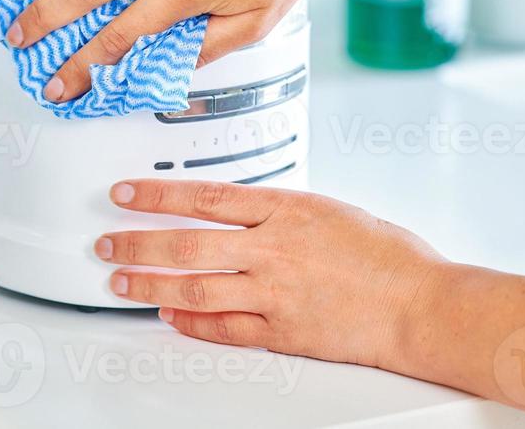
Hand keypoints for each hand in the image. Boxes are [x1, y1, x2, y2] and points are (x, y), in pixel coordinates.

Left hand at [94, 179, 446, 368]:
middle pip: (186, 242)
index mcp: (288, 209)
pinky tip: (169, 315)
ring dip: (149, 283)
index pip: (205, 196)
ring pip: (194, 286)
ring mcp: (274, 292)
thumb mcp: (332, 211)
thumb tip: (246, 214)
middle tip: (106, 241)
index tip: (125, 192)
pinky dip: (189, 321)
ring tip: (120, 280)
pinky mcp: (281, 331)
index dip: (157, 194)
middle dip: (137, 241)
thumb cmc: (389, 256)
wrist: (419, 304)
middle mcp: (274, 249)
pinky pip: (222, 327)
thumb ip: (284, 213)